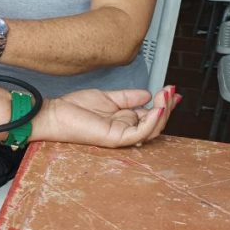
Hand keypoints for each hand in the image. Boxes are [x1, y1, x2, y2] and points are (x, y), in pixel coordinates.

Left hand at [30, 86, 179, 147]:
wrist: (56, 113)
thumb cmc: (75, 108)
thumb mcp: (108, 98)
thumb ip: (128, 97)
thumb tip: (147, 94)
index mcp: (125, 120)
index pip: (150, 115)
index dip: (164, 104)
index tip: (173, 91)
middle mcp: (126, 128)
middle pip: (155, 123)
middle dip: (167, 107)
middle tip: (173, 92)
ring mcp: (122, 135)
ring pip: (152, 129)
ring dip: (163, 112)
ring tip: (167, 96)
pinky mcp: (116, 138)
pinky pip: (140, 132)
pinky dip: (152, 121)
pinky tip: (157, 108)